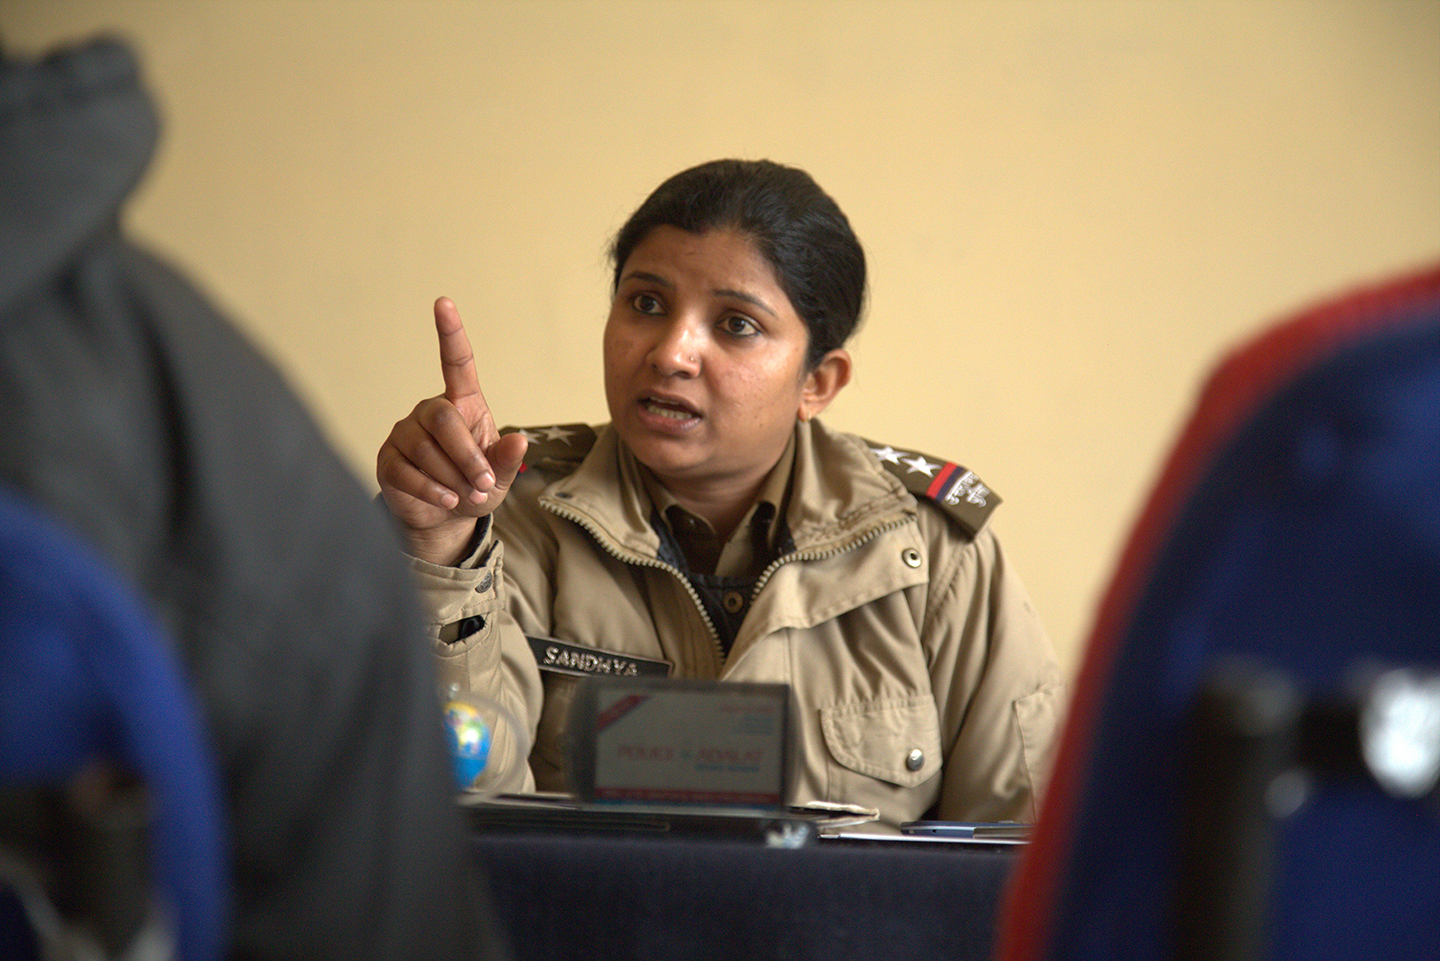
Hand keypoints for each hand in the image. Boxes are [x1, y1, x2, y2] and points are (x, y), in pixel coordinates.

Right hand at [377, 297, 527, 564]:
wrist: (443, 517)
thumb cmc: (475, 486)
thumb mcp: (499, 477)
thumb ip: (507, 460)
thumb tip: (519, 440)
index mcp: (463, 404)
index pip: (456, 362)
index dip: (450, 333)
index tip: (443, 302)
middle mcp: (430, 411)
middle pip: (442, 418)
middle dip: (466, 456)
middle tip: (482, 484)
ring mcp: (404, 434)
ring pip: (425, 449)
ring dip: (452, 478)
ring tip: (466, 495)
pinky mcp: (388, 460)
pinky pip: (407, 472)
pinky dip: (431, 490)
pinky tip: (445, 500)